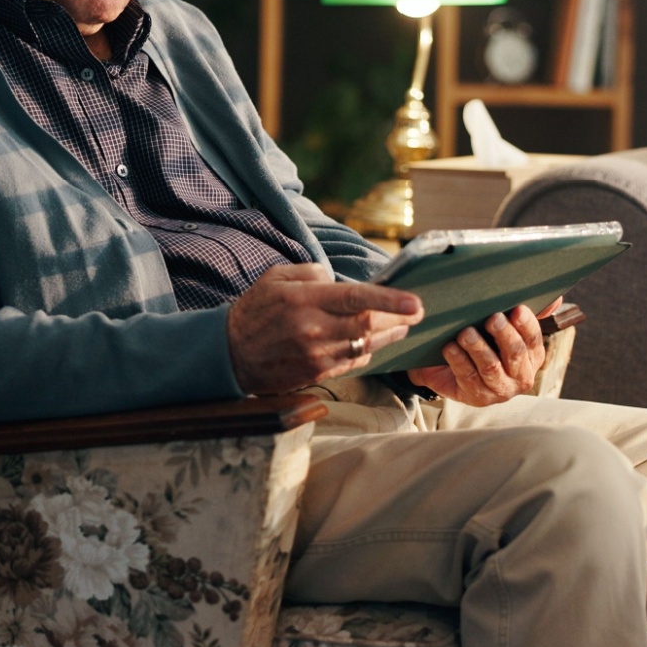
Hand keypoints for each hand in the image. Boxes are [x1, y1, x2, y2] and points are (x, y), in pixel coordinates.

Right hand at [227, 264, 423, 394]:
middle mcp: (313, 329)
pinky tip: (377, 344)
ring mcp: (316, 354)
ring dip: (389, 337)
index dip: (390, 300)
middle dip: (398, 319)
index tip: (415, 302)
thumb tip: (336, 280)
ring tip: (404, 327)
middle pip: (368, 325)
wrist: (229, 354)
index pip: (356, 298)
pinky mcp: (316, 373)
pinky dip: (369, 353)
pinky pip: (352, 363)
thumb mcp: (276, 277)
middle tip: (418, 312)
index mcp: (305, 300)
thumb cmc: (254, 311)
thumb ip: (310, 273)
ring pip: (366, 346)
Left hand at [406, 298, 558, 405]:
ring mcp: (500, 390)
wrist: (454, 372)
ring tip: (466, 333)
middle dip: (504, 334)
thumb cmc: (485, 345)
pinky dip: (458, 360)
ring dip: (478, 348)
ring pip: (491, 367)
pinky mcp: (478, 397)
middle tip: (492, 318)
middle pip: (515, 354)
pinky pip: (468, 377)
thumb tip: (555, 299)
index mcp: (533, 356)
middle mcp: (521, 376)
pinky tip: (450, 347)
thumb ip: (525, 316)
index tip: (517, 309)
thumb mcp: (503, 330)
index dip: (526, 324)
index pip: (534, 339)